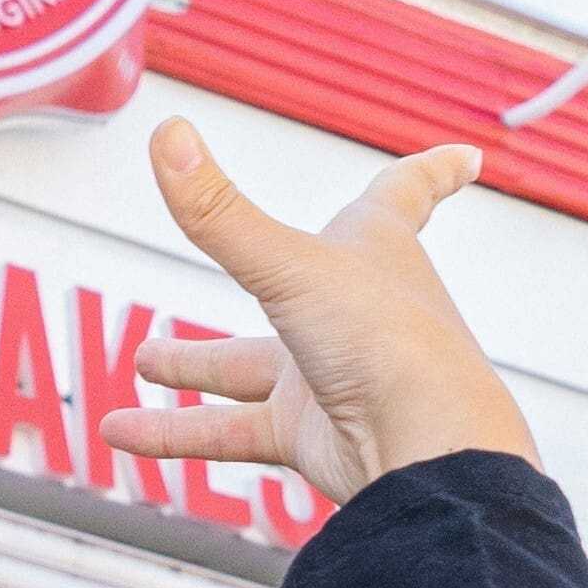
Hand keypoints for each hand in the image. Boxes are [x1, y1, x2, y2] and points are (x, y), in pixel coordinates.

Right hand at [97, 115, 537, 505]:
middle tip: (224, 249)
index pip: (407, 193)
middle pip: (302, 279)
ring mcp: (331, 374)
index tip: (466, 157)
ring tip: (143, 358)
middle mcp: (355, 309)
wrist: (426, 455)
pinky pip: (231, 429)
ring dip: (193, 364)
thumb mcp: (289, 266)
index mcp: (376, 248)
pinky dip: (175, 431)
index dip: (433, 170)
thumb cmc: (387, 344)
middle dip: (258, 266)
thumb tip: (166, 132)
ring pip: (249, 365)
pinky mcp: (310, 434)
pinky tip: (121, 431)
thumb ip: (217, 213)